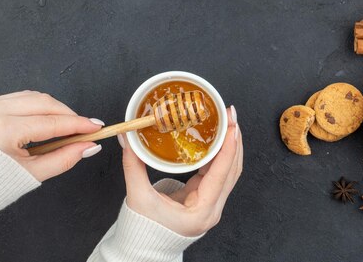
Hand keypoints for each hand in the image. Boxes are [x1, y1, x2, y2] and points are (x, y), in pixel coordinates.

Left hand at [0, 91, 104, 181]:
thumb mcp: (30, 174)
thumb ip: (64, 158)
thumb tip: (89, 146)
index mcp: (3, 131)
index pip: (53, 122)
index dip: (79, 124)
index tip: (96, 127)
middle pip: (46, 103)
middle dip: (69, 114)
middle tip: (85, 128)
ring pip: (34, 97)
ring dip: (54, 109)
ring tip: (66, 125)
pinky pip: (19, 98)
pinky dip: (37, 106)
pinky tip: (46, 119)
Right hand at [120, 106, 242, 236]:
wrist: (143, 251)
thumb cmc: (142, 231)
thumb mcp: (138, 197)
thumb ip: (134, 165)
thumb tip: (128, 139)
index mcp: (202, 211)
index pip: (222, 173)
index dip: (228, 147)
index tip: (231, 125)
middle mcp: (213, 208)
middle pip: (232, 169)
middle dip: (234, 140)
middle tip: (230, 115)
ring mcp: (211, 204)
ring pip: (228, 171)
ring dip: (229, 146)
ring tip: (227, 122)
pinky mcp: (205, 199)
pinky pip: (218, 173)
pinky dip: (219, 155)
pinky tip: (216, 139)